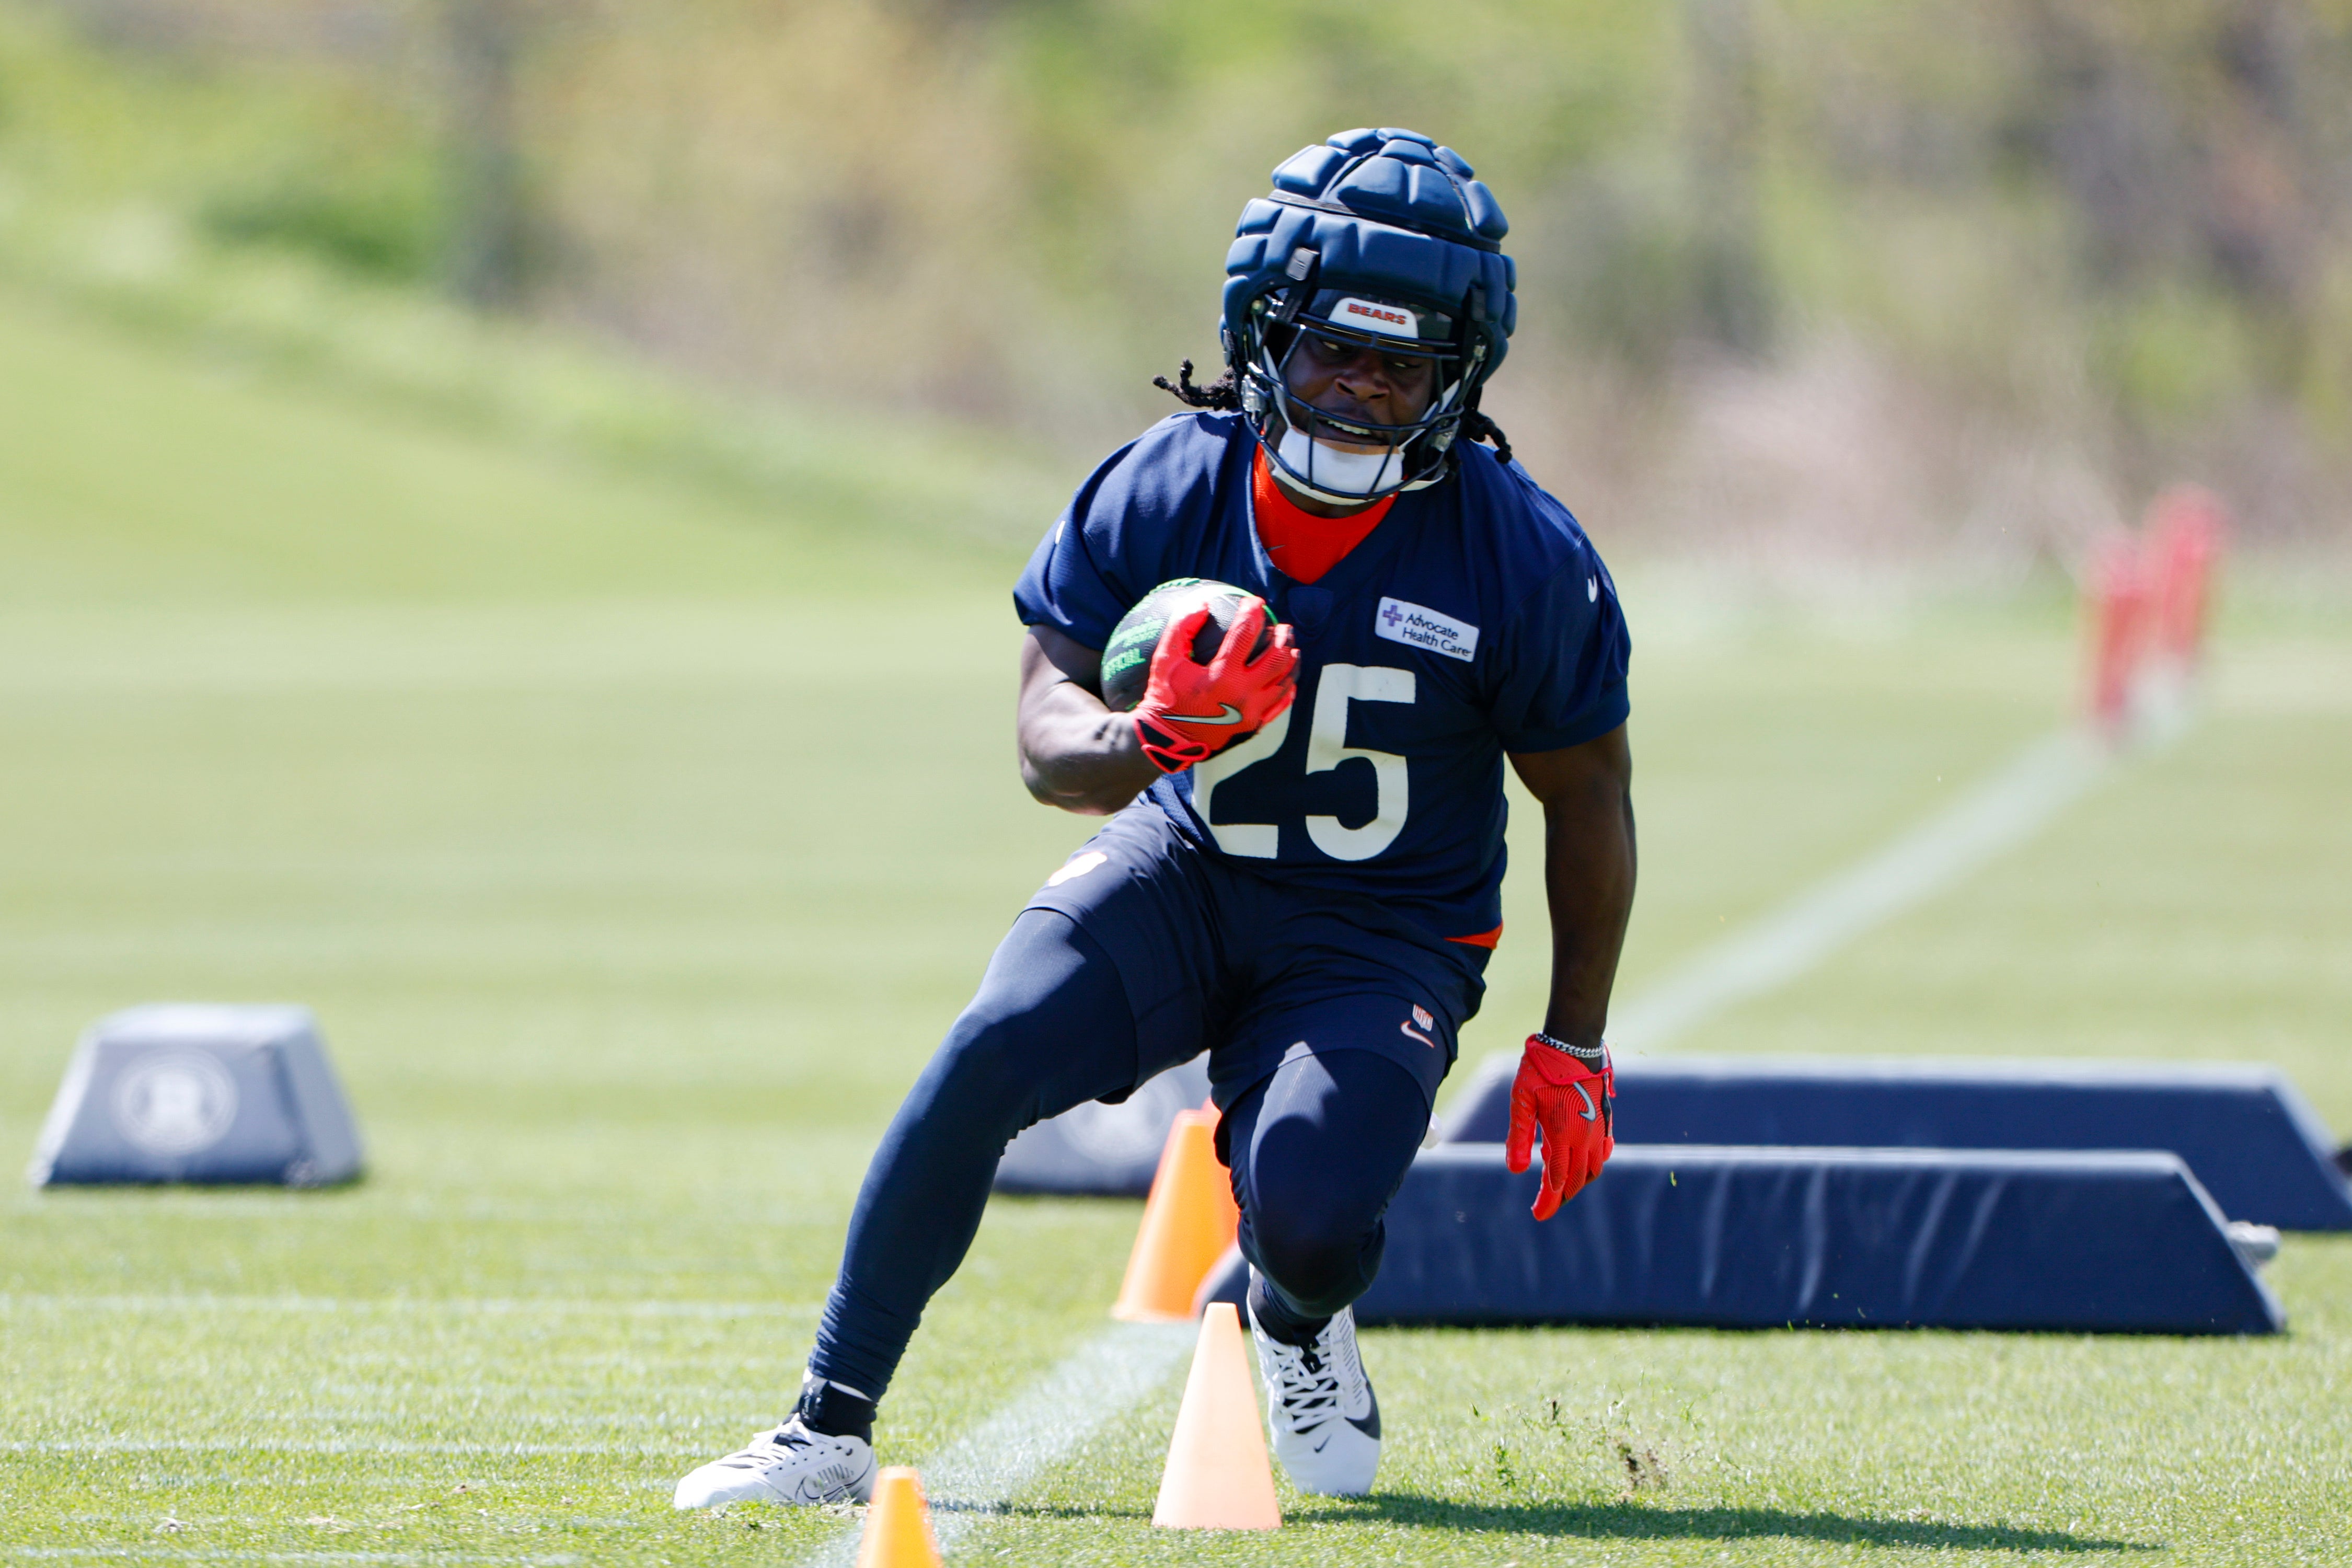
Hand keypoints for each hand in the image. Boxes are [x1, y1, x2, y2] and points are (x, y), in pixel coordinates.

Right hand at [1132, 599, 1298, 772]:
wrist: (1166, 740)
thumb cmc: (1164, 697)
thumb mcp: (1164, 660)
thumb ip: (1181, 628)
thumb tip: (1202, 603)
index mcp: (1221, 676)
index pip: (1245, 634)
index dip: (1252, 612)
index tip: (1255, 602)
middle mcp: (1241, 695)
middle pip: (1277, 658)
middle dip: (1283, 637)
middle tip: (1282, 626)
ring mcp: (1251, 713)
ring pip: (1284, 681)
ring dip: (1291, 661)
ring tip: (1291, 647)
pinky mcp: (1253, 726)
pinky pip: (1280, 705)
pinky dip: (1287, 689)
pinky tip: (1288, 678)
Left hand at [1503, 1035, 1613, 1220]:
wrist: (1573, 1043)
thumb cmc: (1541, 1069)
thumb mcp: (1522, 1101)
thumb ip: (1519, 1137)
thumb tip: (1516, 1171)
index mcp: (1563, 1135)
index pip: (1556, 1180)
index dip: (1547, 1201)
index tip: (1537, 1214)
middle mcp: (1585, 1136)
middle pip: (1575, 1180)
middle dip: (1560, 1197)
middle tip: (1545, 1207)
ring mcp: (1598, 1128)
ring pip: (1593, 1169)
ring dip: (1577, 1183)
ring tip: (1561, 1190)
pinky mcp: (1604, 1118)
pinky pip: (1603, 1151)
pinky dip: (1593, 1165)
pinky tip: (1582, 1164)